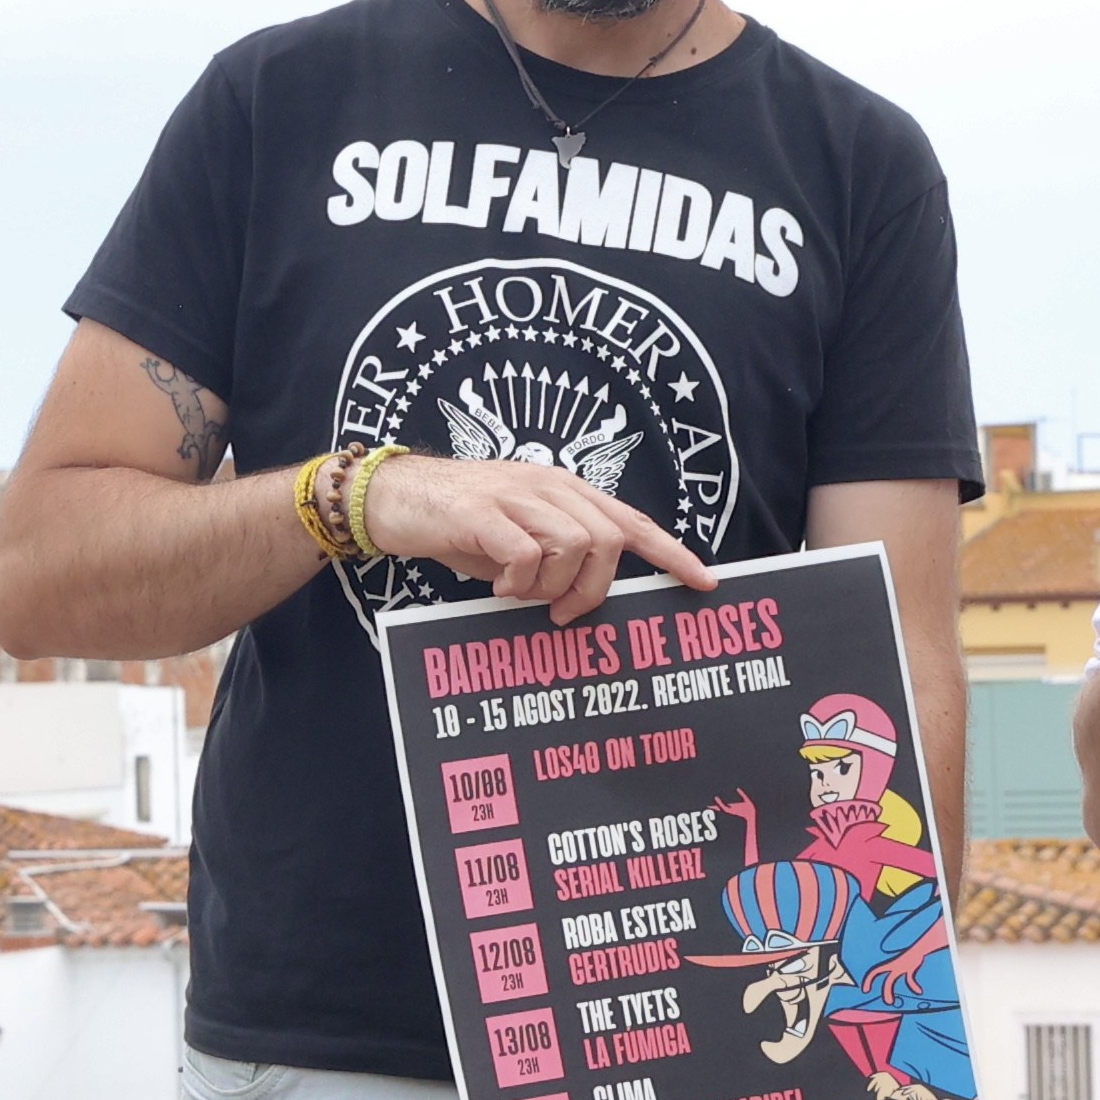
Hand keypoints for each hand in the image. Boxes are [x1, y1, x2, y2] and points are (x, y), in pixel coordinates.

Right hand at [363, 451, 716, 621]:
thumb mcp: (520, 540)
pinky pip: (527, 554)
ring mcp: (516, 496)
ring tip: (521, 596)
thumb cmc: (460, 524)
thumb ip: (558, 558)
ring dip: (553, 588)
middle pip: (608, 540)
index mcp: (565, 491)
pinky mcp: (483, 514)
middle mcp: (548, 486)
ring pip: (575, 546)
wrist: (394, 498)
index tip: (705, 581)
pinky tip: (499, 588)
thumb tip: (584, 599)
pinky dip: (520, 582)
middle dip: (594, 588)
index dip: (672, 552)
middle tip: (563, 614)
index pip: (632, 520)